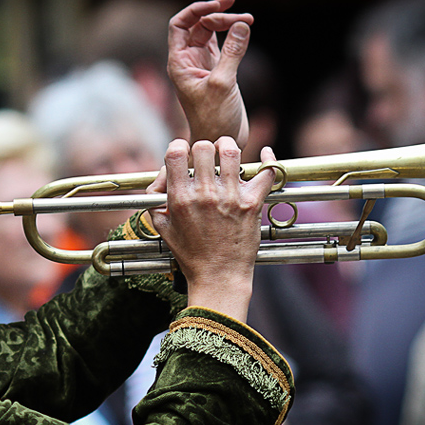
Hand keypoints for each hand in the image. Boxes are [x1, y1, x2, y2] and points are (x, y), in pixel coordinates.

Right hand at [147, 137, 276, 321]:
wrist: (218, 277)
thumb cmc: (190, 254)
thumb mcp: (162, 227)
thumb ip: (155, 198)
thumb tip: (164, 173)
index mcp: (180, 198)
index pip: (176, 153)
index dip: (179, 146)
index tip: (184, 152)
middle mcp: (204, 195)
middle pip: (203, 147)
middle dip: (204, 147)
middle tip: (208, 156)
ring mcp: (230, 198)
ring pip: (231, 153)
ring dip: (228, 147)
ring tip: (228, 153)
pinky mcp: (251, 204)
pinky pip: (266, 173)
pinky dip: (269, 160)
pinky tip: (267, 154)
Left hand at [167, 0, 253, 147]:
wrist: (221, 143)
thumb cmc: (214, 120)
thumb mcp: (223, 84)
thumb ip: (232, 53)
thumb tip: (242, 24)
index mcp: (179, 63)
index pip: (179, 25)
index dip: (196, 10)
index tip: (217, 6)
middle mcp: (188, 61)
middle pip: (199, 25)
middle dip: (218, 15)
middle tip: (241, 17)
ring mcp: (204, 65)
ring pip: (212, 33)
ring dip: (228, 23)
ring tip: (249, 19)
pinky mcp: (219, 70)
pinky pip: (223, 44)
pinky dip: (234, 34)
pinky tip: (245, 27)